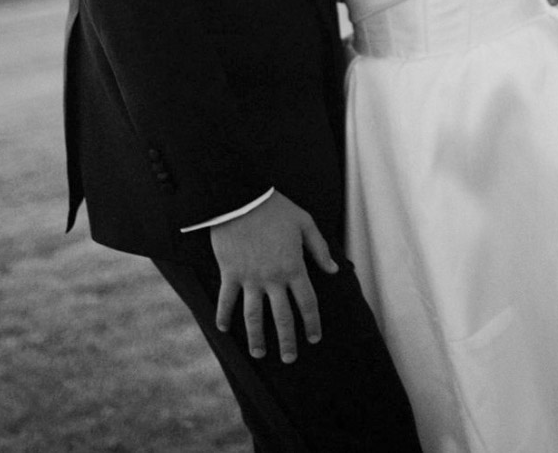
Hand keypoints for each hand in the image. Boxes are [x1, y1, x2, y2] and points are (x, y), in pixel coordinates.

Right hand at [210, 191, 338, 362]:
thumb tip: (333, 270)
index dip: (312, 323)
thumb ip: (319, 248)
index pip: (307, 302)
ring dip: (257, 337)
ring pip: (254, 316)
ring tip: (260, 353)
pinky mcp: (230, 273)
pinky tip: (224, 330)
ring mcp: (250, 278)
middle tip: (289, 359)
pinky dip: (224, 316)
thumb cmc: (275, 208)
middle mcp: (273, 278)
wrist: (241, 198)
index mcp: (293, 267)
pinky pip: (227, 300)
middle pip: (282, 317)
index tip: (314, 338)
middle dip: (288, 341)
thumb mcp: (304, 222)